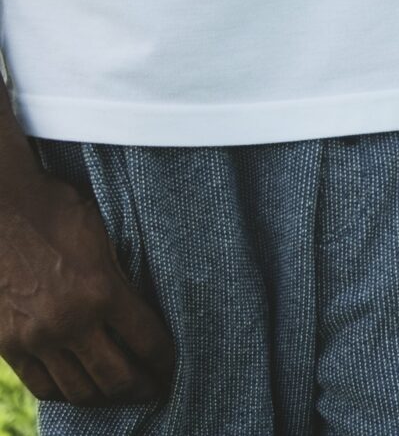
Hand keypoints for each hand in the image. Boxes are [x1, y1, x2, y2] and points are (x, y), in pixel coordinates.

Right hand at [0, 164, 174, 405]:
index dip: (167, 360)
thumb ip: (122, 277)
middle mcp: (70, 322)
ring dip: (106, 398)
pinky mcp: (7, 343)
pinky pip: (42, 385)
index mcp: (103, 290)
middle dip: (143, 388)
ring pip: (79, 390)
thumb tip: (146, 308)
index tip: (175, 365)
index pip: (149, 342)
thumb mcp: (105, 237)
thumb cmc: (58, 211)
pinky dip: (66, 393)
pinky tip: (82, 388)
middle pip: (117, 378)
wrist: (0, 205)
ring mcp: (35, 337)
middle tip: (156, 388)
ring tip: (122, 393)